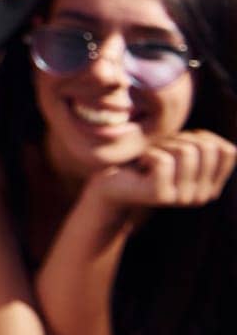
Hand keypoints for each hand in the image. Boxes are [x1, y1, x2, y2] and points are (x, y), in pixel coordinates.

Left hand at [84, 131, 234, 210]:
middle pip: (206, 147)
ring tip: (149, 158)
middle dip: (180, 139)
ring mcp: (184, 197)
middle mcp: (204, 195)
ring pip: (186, 151)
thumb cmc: (146, 160)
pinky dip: (148, 153)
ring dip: (163, 145)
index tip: (180, 144)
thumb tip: (228, 145)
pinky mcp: (162, 195)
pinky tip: (140, 165)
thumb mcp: (179, 150)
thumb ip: (204, 147)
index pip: (228, 151)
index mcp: (212, 185)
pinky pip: (163, 159)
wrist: (110, 182)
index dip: (203, 137)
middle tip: (161, 151)